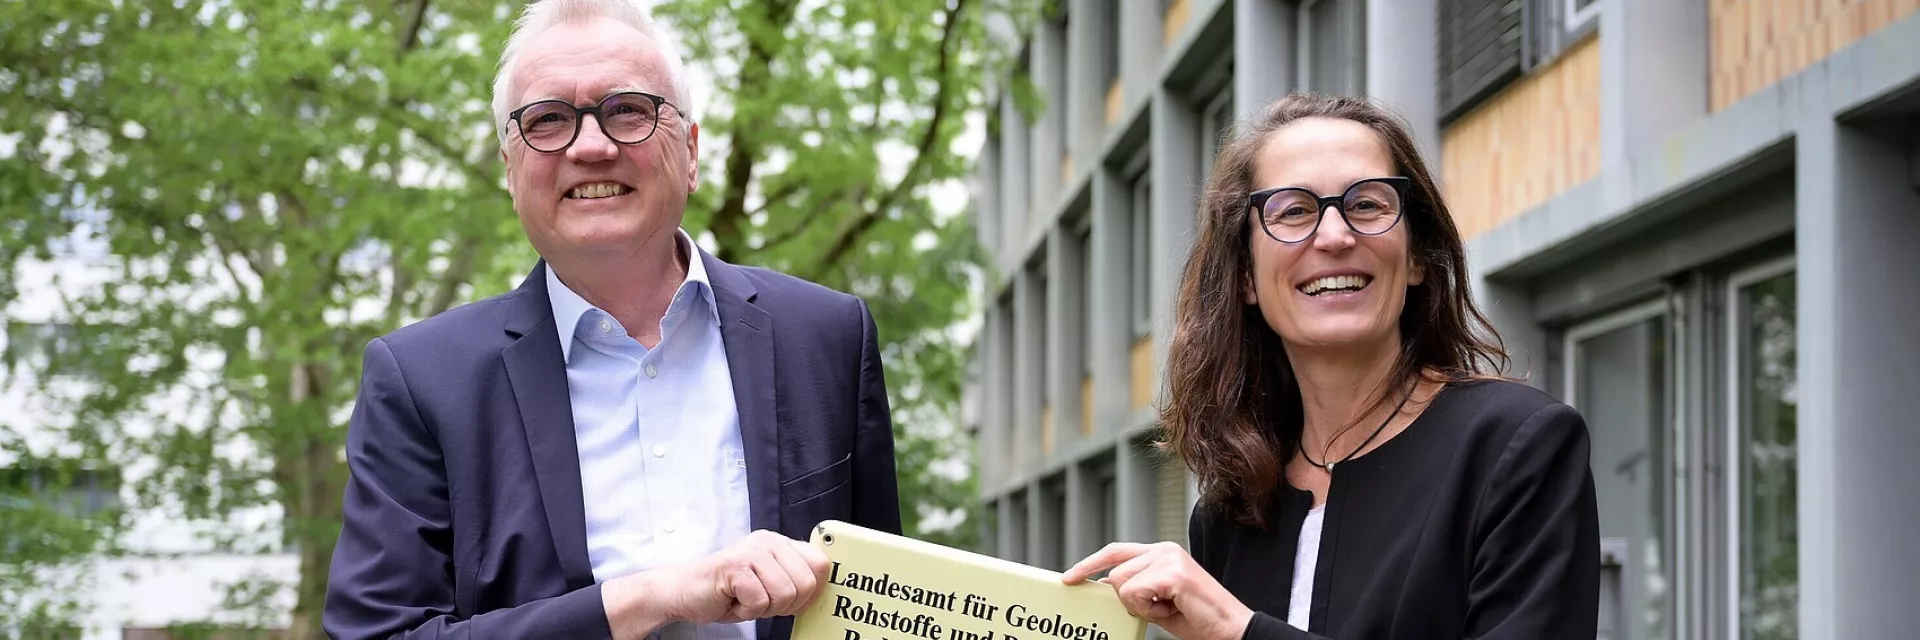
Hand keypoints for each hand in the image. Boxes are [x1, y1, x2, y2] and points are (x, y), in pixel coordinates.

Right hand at [684, 529, 833, 622]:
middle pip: (806, 584)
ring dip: (764, 608)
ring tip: (745, 598)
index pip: (820, 564)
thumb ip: (793, 579)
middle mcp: (769, 541)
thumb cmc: (726, 590)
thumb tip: (821, 590)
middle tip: (761, 601)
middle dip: (785, 605)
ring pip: (785, 594)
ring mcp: (752, 551)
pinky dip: (747, 610)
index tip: (793, 601)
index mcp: (780, 543)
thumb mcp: (768, 582)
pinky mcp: (737, 566)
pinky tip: (733, 600)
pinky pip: (760, 600)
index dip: (812, 592)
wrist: (685, 591)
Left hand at [1060, 542, 1253, 639]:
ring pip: (1122, 584)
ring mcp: (1168, 558)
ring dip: (1141, 606)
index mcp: (1161, 553)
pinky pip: (1134, 594)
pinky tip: (1172, 609)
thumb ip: (1135, 590)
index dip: (1090, 564)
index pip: (1115, 551)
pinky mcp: (1172, 573)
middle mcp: (1164, 550)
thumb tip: (1105, 586)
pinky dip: (1149, 610)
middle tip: (1162, 608)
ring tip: (1170, 608)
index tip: (1069, 577)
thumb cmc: (1198, 619)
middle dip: (1130, 600)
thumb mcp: (1158, 603)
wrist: (1231, 630)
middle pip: (1115, 572)